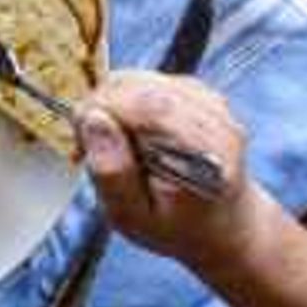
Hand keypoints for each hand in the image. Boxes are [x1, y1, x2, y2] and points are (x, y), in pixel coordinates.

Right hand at [80, 70, 273, 276]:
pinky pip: (147, 80)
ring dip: (113, 104)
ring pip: (138, 79)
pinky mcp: (200, 94)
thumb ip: (112, 172)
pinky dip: (127, 100)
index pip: (145, 106)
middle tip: (93, 146)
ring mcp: (212, 104)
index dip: (100, 112)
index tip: (82, 143)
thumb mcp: (134, 217)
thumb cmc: (177, 227)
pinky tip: (131, 131)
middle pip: (139, 87)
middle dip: (102, 107)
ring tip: (115, 142)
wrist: (224, 225)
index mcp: (206, 154)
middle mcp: (217, 122)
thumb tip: (93, 119)